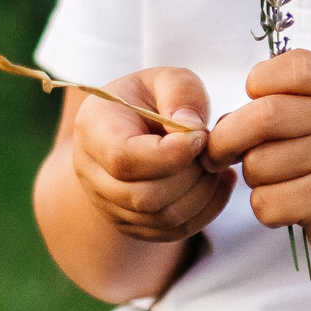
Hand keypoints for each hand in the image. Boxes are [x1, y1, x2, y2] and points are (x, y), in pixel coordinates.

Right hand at [69, 67, 232, 241]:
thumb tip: (191, 127)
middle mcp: (91, 173)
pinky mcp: (131, 224)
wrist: (130, 127)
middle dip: (191, 175)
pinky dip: (206, 211)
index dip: (169, 155)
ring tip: (216, 164)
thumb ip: (180, 93)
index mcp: (94, 129)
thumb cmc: (150, 98)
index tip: (202, 136)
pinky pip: (172, 232)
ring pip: (160, 218)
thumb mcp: (166, 78)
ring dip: (202, 193)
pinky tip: (219, 182)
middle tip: (213, 150)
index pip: (123, 159)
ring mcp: (108, 204)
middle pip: (143, 196)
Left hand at [205, 50, 310, 264]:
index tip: (254, 100)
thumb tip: (218, 124)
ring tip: (279, 181)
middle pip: (264, 117)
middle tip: (219, 154)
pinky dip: (266, 209)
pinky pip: (267, 203)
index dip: (260, 81)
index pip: (294, 66)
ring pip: (259, 165)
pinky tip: (290, 207)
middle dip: (227, 139)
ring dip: (254, 180)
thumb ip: (277, 104)